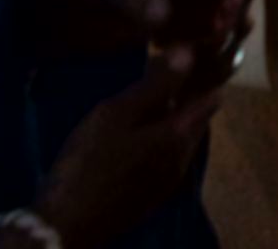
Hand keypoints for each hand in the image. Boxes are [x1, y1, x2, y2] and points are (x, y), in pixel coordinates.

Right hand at [30, 56, 227, 248]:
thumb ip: (155, 85)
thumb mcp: (115, 114)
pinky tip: (139, 132)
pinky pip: (168, 158)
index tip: (196, 53)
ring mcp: (168, 181)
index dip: (206, 75)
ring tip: (152, 96)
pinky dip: (162, 139)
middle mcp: (183, 160)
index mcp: (178, 136)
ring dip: (175, 118)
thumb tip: (189, 52)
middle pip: (198, 121)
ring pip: (183, 140)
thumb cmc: (89, 162)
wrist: (67, 225)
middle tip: (170, 70)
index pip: (210, 98)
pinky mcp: (152, 196)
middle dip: (190, 96)